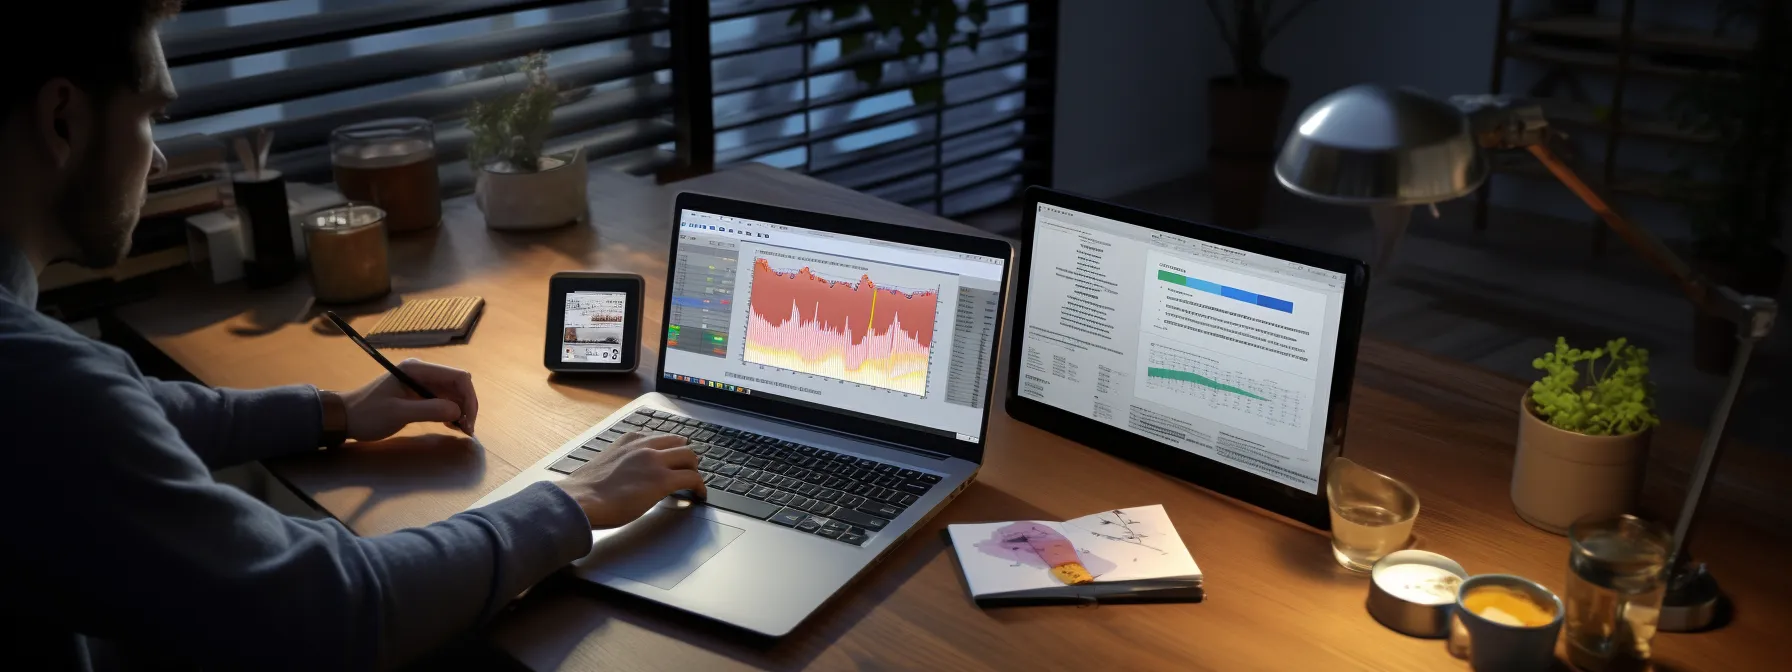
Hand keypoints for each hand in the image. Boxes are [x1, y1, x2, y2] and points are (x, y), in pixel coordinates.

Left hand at [338, 359, 478, 440]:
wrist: (343, 417)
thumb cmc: (368, 414)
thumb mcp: (398, 413)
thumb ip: (429, 410)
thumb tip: (457, 411)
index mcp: (417, 369)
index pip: (457, 377)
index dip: (468, 397)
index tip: (468, 420)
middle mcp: (422, 372)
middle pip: (457, 384)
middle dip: (466, 405)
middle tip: (467, 429)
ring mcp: (420, 383)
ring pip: (452, 393)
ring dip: (460, 410)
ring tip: (462, 430)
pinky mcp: (417, 394)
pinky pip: (442, 400)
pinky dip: (450, 412)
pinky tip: (452, 425)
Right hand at [555, 432, 706, 528]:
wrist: (580, 500)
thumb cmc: (586, 490)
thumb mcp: (605, 464)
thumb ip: (621, 461)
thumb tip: (627, 474)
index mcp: (629, 440)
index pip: (658, 437)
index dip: (669, 448)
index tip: (673, 455)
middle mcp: (644, 445)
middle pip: (679, 442)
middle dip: (685, 455)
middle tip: (688, 468)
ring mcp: (655, 461)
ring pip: (689, 456)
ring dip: (694, 469)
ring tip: (694, 481)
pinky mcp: (662, 480)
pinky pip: (692, 478)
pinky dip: (700, 486)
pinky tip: (700, 494)